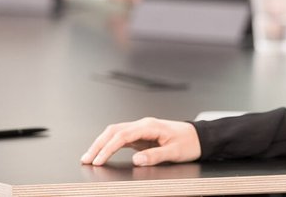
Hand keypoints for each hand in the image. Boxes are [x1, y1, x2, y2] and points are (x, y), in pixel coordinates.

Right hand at [80, 117, 200, 166]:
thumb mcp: (174, 152)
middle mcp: (143, 124)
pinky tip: (102, 152)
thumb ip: (155, 156)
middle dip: (98, 144)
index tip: (98, 160)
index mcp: (149, 126)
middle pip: (113, 131)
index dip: (108, 148)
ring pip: (115, 132)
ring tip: (89, 156)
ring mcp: (141, 128)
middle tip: (86, 158)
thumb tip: (136, 160)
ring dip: (101, 143)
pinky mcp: (142, 135)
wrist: (199, 136)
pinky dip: (109, 144)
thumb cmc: (189, 142)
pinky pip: (121, 137)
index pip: (122, 136)